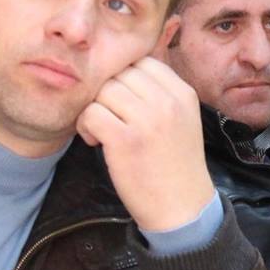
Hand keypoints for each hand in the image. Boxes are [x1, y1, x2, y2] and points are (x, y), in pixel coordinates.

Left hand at [77, 57, 215, 230]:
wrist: (181, 208)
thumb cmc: (175, 164)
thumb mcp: (182, 119)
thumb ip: (160, 93)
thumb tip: (125, 67)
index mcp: (183, 93)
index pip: (143, 61)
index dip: (124, 78)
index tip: (122, 101)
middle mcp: (168, 101)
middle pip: (120, 73)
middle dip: (108, 93)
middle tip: (109, 117)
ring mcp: (148, 120)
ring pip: (104, 90)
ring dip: (95, 109)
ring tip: (101, 131)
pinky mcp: (126, 140)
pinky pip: (92, 113)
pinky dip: (86, 126)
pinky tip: (95, 142)